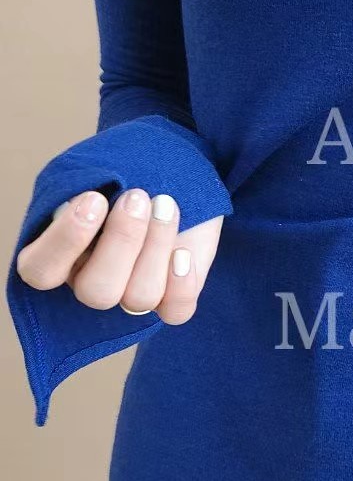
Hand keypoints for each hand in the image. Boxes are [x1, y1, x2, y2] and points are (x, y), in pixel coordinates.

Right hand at [15, 188, 222, 325]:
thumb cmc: (124, 170)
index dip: (65, 241)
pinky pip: (176, 312)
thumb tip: (90, 202)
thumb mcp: (93, 170)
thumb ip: (81, 189)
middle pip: (96, 291)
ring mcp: (131, 293)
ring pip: (139, 297)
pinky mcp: (171, 296)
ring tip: (166, 205)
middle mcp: (90, 281)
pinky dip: (182, 284)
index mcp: (57, 255)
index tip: (94, 199)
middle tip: (137, 197)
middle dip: (122, 241)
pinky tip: (183, 252)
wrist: (171, 168)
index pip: (41, 271)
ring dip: (157, 246)